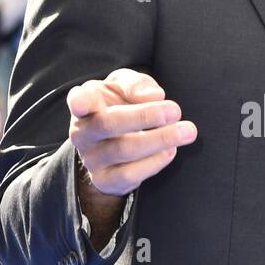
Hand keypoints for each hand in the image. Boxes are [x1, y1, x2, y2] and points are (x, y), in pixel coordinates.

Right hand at [67, 68, 196, 197]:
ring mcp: (91, 158)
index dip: (78, 102)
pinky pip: (130, 174)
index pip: (78, 100)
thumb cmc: (118, 105)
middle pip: (109, 124)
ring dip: (159, 139)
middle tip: (175, 110)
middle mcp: (83, 132)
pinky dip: (155, 162)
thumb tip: (154, 96)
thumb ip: (136, 84)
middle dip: (145, 116)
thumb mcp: (125, 86)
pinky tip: (170, 150)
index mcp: (85, 103)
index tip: (82, 104)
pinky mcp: (105, 180)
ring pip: (124, 150)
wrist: (112, 143)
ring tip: (186, 131)